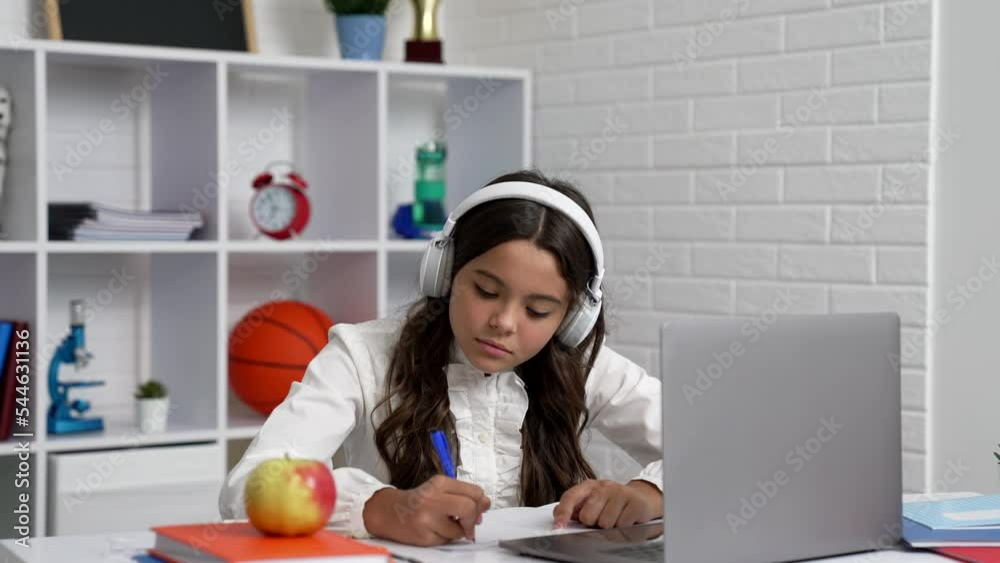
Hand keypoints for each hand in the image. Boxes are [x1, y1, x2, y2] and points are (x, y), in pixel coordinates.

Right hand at [363, 475, 490, 545]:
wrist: (388, 511)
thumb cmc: (419, 500)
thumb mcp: (440, 490)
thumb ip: (464, 495)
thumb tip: (486, 504)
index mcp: (440, 483)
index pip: (474, 492)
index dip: (481, 504)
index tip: (478, 510)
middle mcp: (432, 498)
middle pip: (469, 508)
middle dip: (473, 520)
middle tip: (469, 525)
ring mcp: (427, 518)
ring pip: (459, 530)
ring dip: (457, 532)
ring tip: (443, 525)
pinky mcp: (423, 536)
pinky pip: (446, 541)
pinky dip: (445, 538)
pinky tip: (434, 531)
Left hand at [552, 479, 662, 529]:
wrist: (642, 497)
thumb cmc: (613, 501)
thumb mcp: (592, 500)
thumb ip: (575, 507)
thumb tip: (558, 515)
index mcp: (589, 486)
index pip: (571, 496)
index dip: (563, 512)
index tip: (558, 526)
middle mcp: (604, 486)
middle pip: (588, 516)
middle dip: (593, 522)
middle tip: (601, 518)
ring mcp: (620, 493)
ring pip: (605, 523)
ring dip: (610, 526)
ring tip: (615, 518)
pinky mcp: (635, 503)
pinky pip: (622, 525)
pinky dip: (623, 527)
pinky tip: (625, 519)